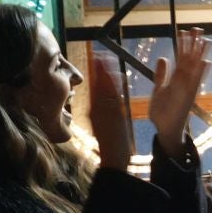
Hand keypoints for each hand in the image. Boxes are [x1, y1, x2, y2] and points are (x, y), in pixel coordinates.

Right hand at [87, 52, 133, 169]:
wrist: (113, 158)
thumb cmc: (111, 142)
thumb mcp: (104, 125)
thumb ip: (103, 111)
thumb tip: (104, 100)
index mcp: (95, 112)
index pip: (95, 89)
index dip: (96, 74)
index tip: (96, 60)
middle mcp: (98, 111)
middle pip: (98, 86)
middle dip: (99, 70)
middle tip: (100, 54)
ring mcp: (105, 113)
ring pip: (104, 89)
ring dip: (105, 74)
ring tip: (106, 59)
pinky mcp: (113, 117)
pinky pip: (113, 98)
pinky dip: (113, 87)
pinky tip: (116, 76)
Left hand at [145, 27, 211, 147]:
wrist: (166, 129)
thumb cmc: (163, 112)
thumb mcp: (158, 89)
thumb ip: (161, 74)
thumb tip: (163, 58)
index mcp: (176, 79)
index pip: (180, 58)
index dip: (181, 45)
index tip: (184, 31)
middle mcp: (184, 82)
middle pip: (189, 59)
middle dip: (193, 44)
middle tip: (197, 29)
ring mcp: (187, 88)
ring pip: (193, 67)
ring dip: (199, 54)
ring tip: (204, 40)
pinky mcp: (188, 96)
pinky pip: (196, 82)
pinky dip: (201, 72)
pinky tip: (206, 62)